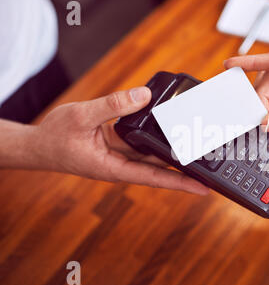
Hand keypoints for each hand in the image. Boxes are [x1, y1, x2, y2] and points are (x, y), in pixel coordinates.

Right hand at [27, 87, 208, 194]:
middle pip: (160, 168)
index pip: (155, 177)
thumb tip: (144, 96)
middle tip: (212, 166)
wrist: (39, 144)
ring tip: (200, 149)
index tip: (204, 188)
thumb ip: (113, 106)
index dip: (180, 183)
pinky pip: (141, 142)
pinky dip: (156, 137)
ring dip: (173, 153)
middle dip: (184, 169)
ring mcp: (121, 156)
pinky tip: (171, 130)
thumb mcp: (82, 117)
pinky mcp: (118, 145)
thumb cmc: (55, 138)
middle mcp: (122, 165)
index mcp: (114, 168)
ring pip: (152, 154)